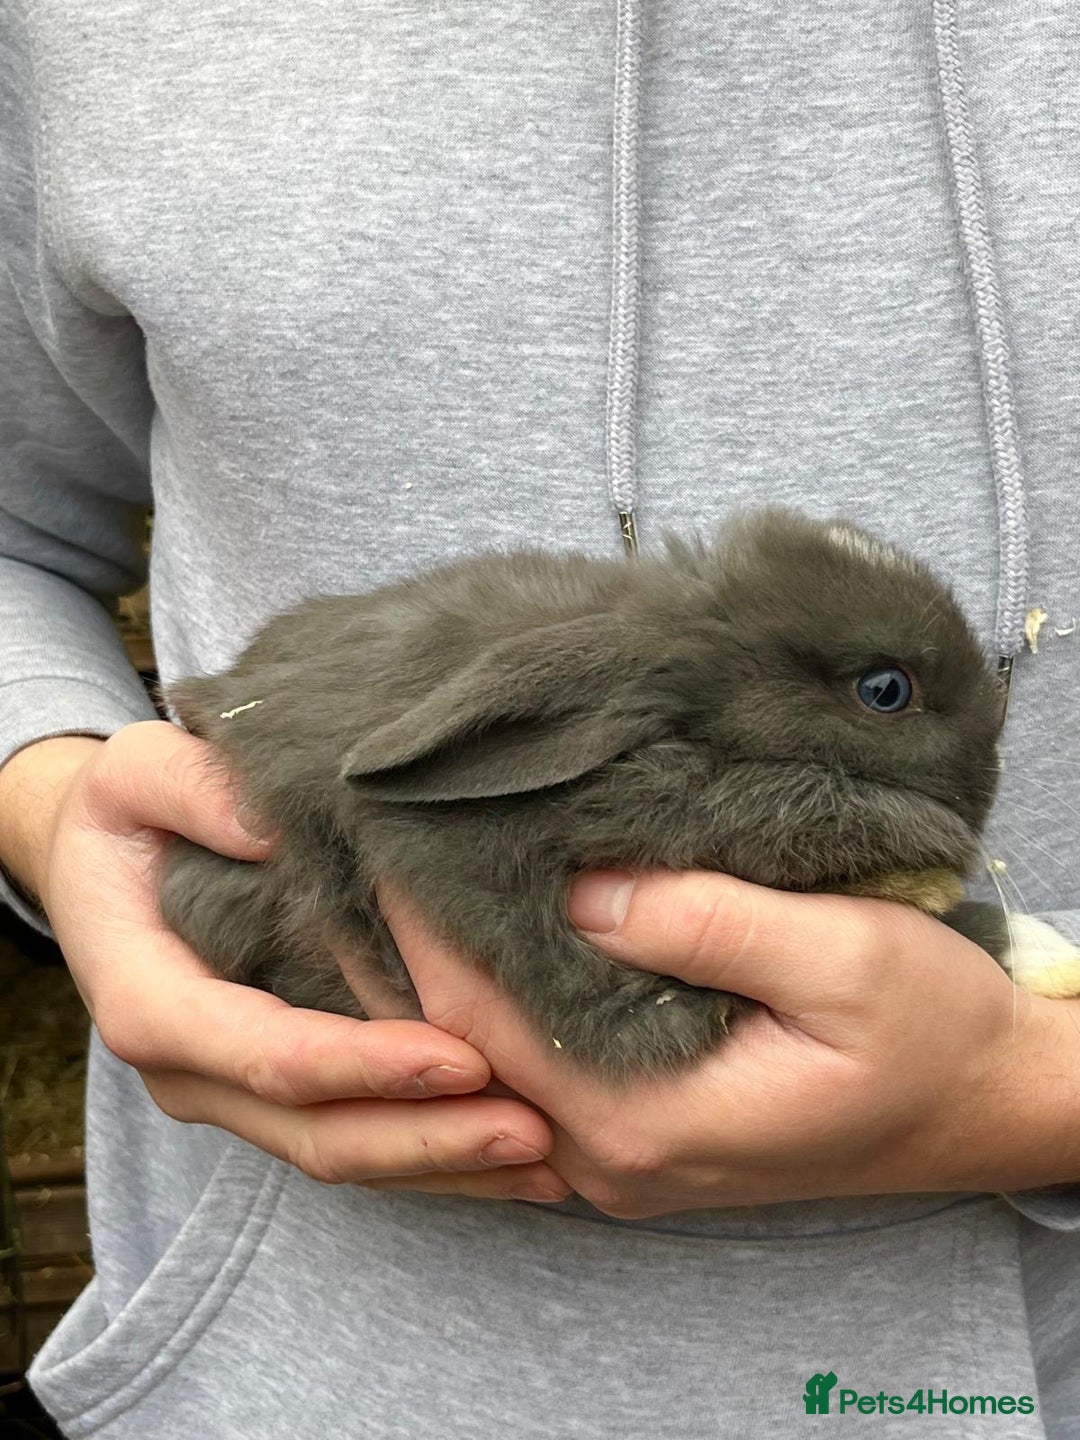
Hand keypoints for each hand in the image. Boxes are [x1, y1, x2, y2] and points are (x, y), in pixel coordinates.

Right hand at [0, 723, 567, 1200]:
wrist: (103, 864)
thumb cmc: (127, 815)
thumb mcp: (138, 775)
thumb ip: (192, 791)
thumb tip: (271, 825)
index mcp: (152, 1001)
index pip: (268, 1054)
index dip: (365, 1066)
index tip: (462, 1058)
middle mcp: (193, 1069)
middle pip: (317, 1132)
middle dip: (428, 1138)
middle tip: (535, 1129)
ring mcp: (234, 1092)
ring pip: (345, 1154)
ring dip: (446, 1162)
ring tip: (549, 1156)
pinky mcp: (274, 1094)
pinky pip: (357, 1143)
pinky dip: (435, 1155)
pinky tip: (514, 1156)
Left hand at [373, 871, 1079, 1216]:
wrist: (984, 1104)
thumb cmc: (931, 1032)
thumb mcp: (842, 958)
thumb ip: (705, 925)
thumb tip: (577, 886)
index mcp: (647, 1120)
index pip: (484, 1019)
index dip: (427, 925)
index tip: (392, 835)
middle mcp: (614, 1156)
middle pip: (472, 1048)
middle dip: (424, 947)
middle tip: (387, 841)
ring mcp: (625, 1156)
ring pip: (500, 1063)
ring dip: (457, 975)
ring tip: (420, 880)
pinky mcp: (644, 1135)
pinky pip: (539, 1072)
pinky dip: (503, 1007)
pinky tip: (490, 943)